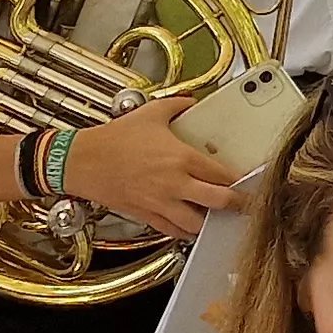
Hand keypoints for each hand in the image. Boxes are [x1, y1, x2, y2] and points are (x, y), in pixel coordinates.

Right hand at [62, 99, 239, 240]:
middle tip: (246, 203)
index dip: (242, 180)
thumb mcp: (151, 114)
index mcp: (181, 159)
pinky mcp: (145, 215)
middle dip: (237, 204)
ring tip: (220, 216)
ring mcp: (160, 203)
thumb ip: (178, 106)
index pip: (223, 174)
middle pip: (219, 202)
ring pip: (197, 223)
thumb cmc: (112, 140)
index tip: (251, 180)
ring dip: (211, 221)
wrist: (81, 162)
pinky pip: (172, 231)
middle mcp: (174, 184)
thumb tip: (192, 102)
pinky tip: (192, 225)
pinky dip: (186, 231)